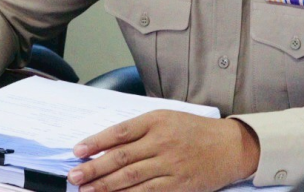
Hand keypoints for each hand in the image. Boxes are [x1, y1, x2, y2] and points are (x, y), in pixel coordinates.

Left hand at [67, 111, 259, 191]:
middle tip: (74, 177)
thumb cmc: (193, 130)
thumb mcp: (166, 118)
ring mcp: (170, 165)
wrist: (230, 146)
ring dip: (105, 186)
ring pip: (131, 178)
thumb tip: (106, 145)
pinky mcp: (179, 185)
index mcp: (156, 120)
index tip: (77, 151)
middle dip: (94, 169)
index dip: (95, 142)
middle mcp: (162, 142)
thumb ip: (138, 129)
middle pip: (121, 157)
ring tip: (86, 191)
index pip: (119, 132)